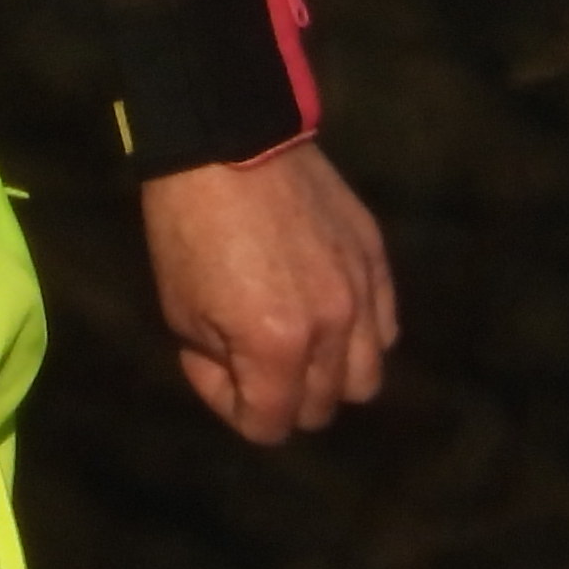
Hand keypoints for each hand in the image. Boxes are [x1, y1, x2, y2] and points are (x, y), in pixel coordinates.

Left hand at [143, 142, 397, 444]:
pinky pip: (386, 327)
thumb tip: (247, 379)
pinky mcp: (376, 259)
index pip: (270, 427)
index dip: (234, 408)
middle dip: (282, 396)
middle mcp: (331, 328)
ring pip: (366, 378)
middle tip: (250, 356)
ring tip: (299, 344)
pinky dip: (360, 336)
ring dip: (330, 376)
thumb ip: (222, 365)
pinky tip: (328, 312)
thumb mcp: (182, 311)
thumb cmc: (187, 228)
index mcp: (275, 346)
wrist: (226, 141)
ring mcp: (362, 293)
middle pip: (322, 408)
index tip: (213, 366)